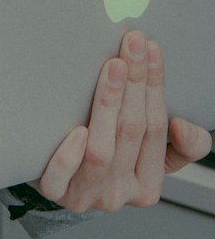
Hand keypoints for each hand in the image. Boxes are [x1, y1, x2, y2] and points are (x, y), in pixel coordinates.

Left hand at [37, 30, 212, 213]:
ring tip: (113, 67)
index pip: (157, 130)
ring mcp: (85, 195)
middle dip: (135, 82)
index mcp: (146, 185)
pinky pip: (60, 177)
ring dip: (108, 104)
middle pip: (130, 132)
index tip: (152, 49)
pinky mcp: (55, 192)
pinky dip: (70, 155)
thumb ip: (181, 147)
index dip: (155, 86)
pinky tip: (77, 130)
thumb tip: (183, 127)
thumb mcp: (149, 158)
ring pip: (101, 151)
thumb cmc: (108, 161)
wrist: (62, 185)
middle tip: (133, 43)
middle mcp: (118, 194)